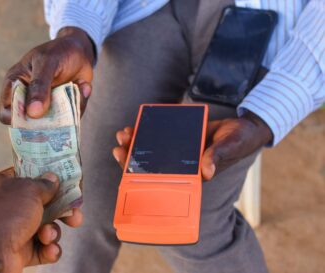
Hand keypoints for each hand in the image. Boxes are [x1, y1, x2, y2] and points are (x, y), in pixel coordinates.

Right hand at [0, 27, 93, 123]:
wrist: (80, 50)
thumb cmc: (58, 52)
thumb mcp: (47, 63)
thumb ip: (39, 86)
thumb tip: (33, 113)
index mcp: (15, 86)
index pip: (6, 113)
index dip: (17, 120)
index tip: (34, 117)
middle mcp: (29, 101)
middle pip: (31, 126)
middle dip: (47, 123)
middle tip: (61, 111)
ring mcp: (47, 108)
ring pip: (54, 126)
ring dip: (69, 111)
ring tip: (77, 88)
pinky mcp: (63, 110)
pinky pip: (72, 118)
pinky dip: (80, 103)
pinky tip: (82, 86)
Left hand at [0, 168, 82, 272]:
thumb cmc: (7, 212)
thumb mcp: (30, 190)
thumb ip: (46, 184)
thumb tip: (53, 178)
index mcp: (6, 184)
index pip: (30, 175)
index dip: (49, 177)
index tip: (67, 181)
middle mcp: (10, 206)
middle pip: (45, 204)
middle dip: (62, 211)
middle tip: (76, 215)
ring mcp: (15, 229)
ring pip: (46, 227)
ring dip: (52, 232)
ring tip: (47, 235)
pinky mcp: (21, 251)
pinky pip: (43, 249)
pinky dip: (49, 250)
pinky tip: (48, 249)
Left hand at [112, 112, 271, 179]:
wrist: (245, 127)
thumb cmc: (240, 140)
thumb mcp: (230, 146)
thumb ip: (218, 156)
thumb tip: (206, 171)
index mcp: (192, 174)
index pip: (163, 180)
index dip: (141, 176)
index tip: (124, 165)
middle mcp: (182, 165)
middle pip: (151, 166)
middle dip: (131, 157)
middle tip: (120, 145)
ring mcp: (179, 152)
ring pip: (152, 152)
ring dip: (135, 144)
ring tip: (124, 133)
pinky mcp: (179, 138)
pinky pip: (159, 137)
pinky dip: (146, 132)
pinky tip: (136, 125)